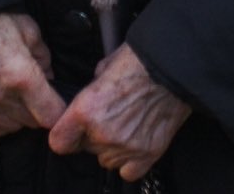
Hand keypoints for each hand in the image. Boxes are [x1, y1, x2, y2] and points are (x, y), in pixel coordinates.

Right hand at [0, 12, 66, 138]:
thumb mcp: (31, 32)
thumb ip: (44, 60)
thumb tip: (49, 80)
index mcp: (21, 76)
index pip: (50, 114)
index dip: (59, 110)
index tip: (58, 103)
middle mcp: (0, 95)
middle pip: (32, 122)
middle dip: (40, 110)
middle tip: (37, 94)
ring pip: (12, 127)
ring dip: (19, 117)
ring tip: (18, 98)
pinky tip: (2, 110)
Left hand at [48, 43, 190, 180]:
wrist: (175, 67)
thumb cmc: (141, 60)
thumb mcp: (105, 66)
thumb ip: (91, 89)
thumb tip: (90, 95)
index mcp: (86, 110)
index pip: (58, 142)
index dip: (64, 135)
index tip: (70, 132)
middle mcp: (102, 133)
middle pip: (85, 150)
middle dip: (93, 136)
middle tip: (111, 116)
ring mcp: (125, 147)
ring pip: (106, 160)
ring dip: (111, 148)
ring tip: (127, 125)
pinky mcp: (148, 154)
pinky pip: (128, 172)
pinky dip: (130, 161)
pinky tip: (135, 142)